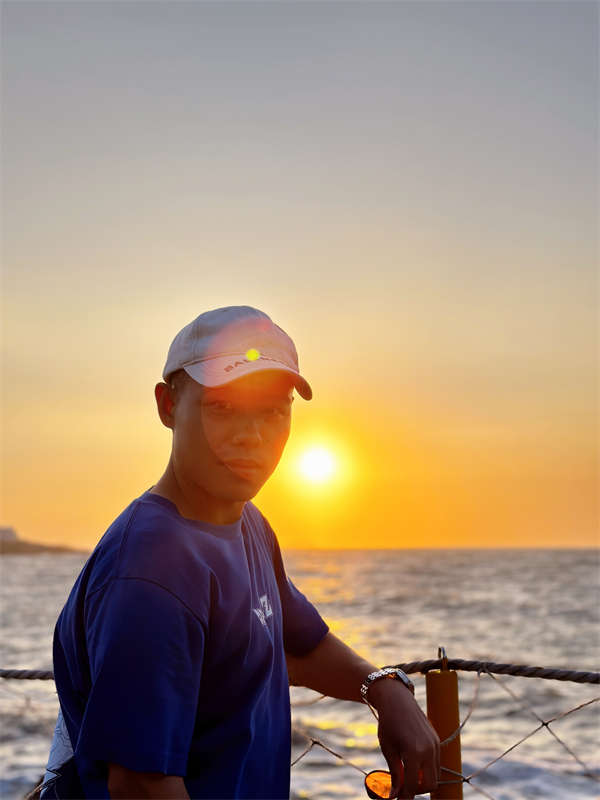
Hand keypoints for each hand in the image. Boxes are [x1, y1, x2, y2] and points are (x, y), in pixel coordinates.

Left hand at [368, 679, 439, 798]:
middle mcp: (428, 750)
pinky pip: (436, 763)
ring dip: (423, 780)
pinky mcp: (437, 741)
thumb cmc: (388, 723)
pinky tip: (414, 764)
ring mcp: (435, 745)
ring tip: (407, 775)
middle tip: (404, 789)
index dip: (405, 796)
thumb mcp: (388, 749)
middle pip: (430, 784)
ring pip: (435, 775)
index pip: (412, 786)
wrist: (397, 699)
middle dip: (417, 790)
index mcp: (414, 753)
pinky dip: (427, 769)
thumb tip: (395, 795)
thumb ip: (394, 774)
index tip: (399, 799)